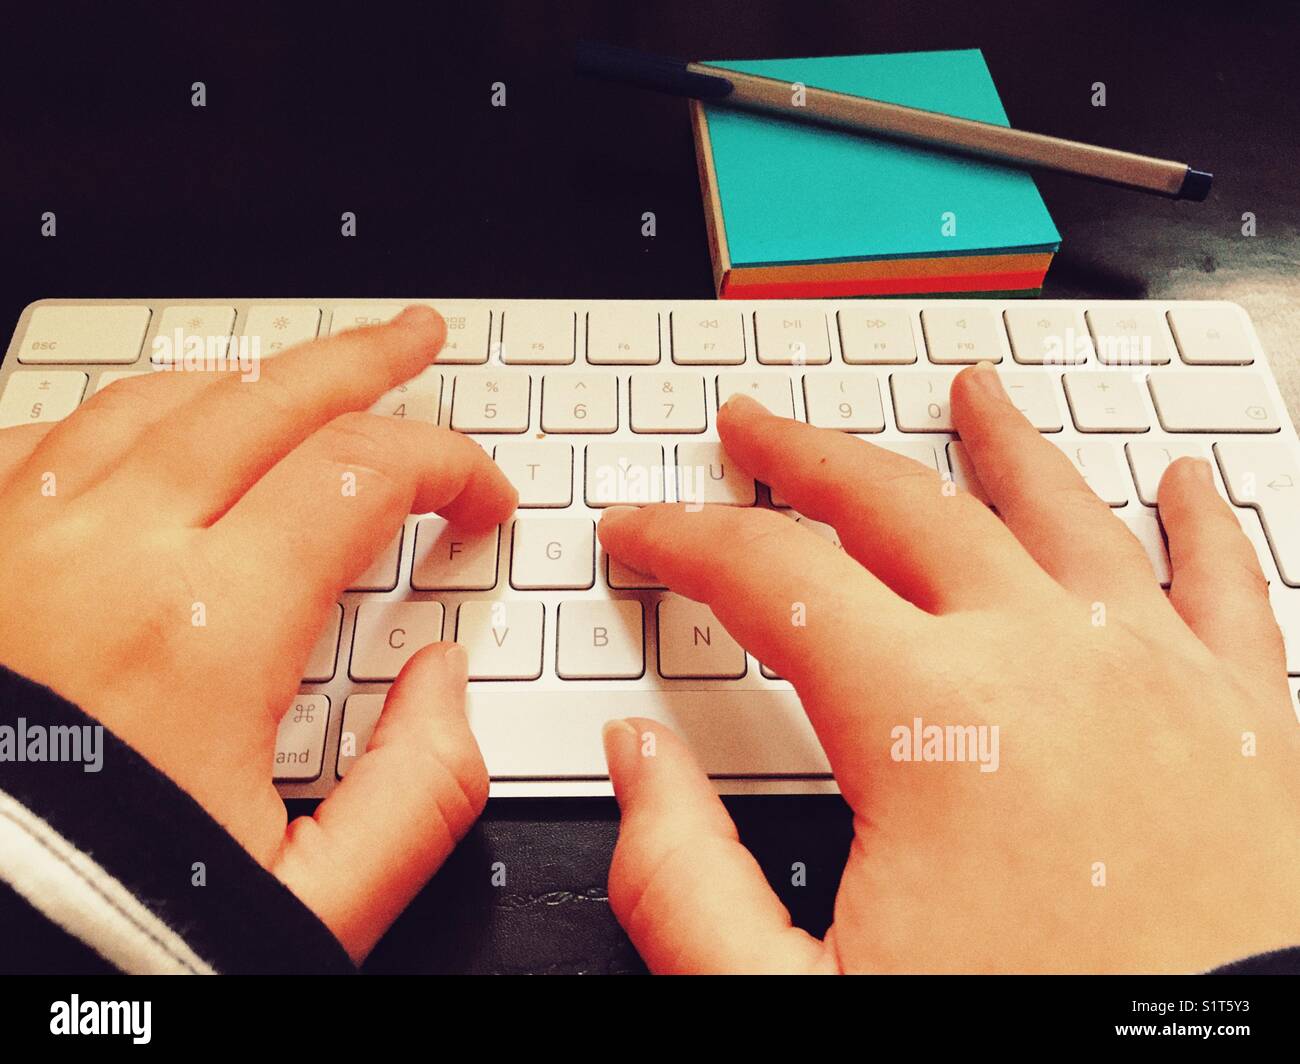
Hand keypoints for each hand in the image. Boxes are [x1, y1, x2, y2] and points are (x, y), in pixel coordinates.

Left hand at [0, 307, 516, 961]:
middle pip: (264, 399)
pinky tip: (153, 432)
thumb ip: (417, 792)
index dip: (449, 464)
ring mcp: (16, 549)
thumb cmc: (95, 938)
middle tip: (414, 340)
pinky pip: (44, 440)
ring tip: (299, 378)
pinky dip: (122, 420)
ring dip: (247, 377)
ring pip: (152, 401)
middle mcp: (103, 561)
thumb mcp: (307, 906)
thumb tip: (445, 682)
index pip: (365, 474)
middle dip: (362, 359)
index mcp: (205, 635)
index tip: (480, 500)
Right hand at [597, 364, 1299, 973]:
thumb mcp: (800, 1004)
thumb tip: (636, 759)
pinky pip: (1224, 582)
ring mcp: (1160, 676)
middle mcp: (1048, 663)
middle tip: (756, 426)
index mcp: (932, 723)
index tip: (641, 528)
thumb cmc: (1027, 1047)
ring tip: (968, 392)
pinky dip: (1199, 520)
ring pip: (1062, 511)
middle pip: (902, 509)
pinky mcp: (1252, 719)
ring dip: (1000, 444)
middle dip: (809, 458)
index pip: (771, 578)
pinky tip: (1183, 481)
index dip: (684, 539)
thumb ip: (685, 881)